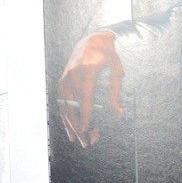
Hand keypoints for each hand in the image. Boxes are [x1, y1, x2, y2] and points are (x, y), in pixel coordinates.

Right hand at [58, 30, 124, 146]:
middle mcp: (72, 75)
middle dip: (78, 127)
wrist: (93, 39)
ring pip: (64, 105)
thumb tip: (120, 113)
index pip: (84, 100)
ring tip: (76, 139)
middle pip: (72, 106)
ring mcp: (65, 77)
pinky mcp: (62, 79)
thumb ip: (116, 92)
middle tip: (86, 143)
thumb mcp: (117, 71)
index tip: (86, 132)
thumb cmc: (108, 55)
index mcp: (86, 72)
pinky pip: (61, 100)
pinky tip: (69, 126)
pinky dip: (65, 114)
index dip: (85, 118)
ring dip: (69, 124)